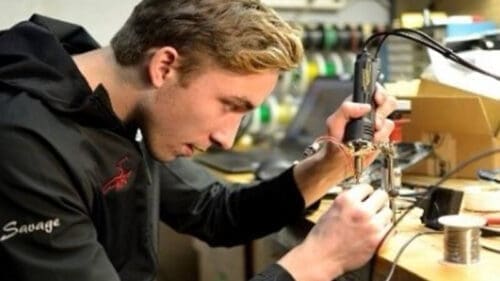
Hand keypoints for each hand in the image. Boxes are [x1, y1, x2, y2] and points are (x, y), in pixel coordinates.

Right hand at [278, 184, 391, 280]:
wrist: (322, 256)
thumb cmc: (324, 235)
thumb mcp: (332, 209)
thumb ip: (348, 200)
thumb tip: (362, 195)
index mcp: (347, 200)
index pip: (367, 187)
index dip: (366, 192)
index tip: (367, 196)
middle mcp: (361, 210)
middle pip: (382, 195)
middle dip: (378, 200)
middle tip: (374, 206)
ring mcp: (371, 225)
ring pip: (388, 211)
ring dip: (382, 215)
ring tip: (373, 220)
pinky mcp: (377, 239)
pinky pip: (389, 227)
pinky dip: (384, 228)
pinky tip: (374, 230)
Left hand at [293, 85, 396, 205]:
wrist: (337, 163)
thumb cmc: (333, 142)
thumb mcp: (333, 123)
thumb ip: (346, 109)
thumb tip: (364, 106)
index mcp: (357, 106)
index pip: (373, 91)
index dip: (379, 92)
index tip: (378, 99)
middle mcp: (369, 114)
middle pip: (388, 101)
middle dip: (383, 110)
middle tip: (374, 121)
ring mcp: (376, 126)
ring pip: (390, 118)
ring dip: (381, 126)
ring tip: (371, 134)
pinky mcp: (381, 138)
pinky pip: (389, 133)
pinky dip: (382, 137)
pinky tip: (372, 142)